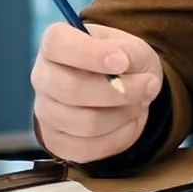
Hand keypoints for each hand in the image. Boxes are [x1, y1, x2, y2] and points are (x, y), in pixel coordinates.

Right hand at [31, 23, 163, 162]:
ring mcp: (45, 112)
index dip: (89, 54)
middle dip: (120, 92)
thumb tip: (120, 64)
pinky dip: (120, 135)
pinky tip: (128, 120)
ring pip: (85, 123)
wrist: (123, 87)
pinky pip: (90, 148)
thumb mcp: (134, 48)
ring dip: (124, 114)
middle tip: (149, 85)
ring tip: (140, 101)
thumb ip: (129, 52)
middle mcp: (43, 77)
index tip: (121, 62)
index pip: (57, 43)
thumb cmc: (123, 61)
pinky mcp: (56, 142)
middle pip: (71, 90)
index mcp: (56, 44)